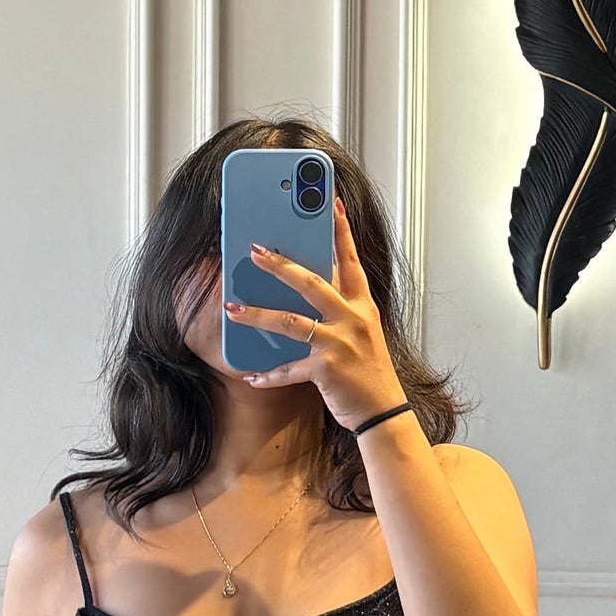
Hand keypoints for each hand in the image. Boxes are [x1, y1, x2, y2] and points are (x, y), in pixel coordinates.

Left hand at [222, 196, 408, 426]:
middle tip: (254, 250)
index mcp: (362, 305)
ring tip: (231, 309)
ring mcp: (340, 343)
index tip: (330, 202)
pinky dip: (268, 374)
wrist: (384, 413)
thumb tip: (310, 282)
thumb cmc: (369, 372)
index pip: (350, 260)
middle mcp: (353, 319)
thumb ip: (340, 306)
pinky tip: (251, 375)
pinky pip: (289, 368)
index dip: (340, 230)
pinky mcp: (327, 369)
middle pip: (312, 282)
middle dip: (280, 265)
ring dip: (257, 315)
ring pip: (290, 321)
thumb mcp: (362, 331)